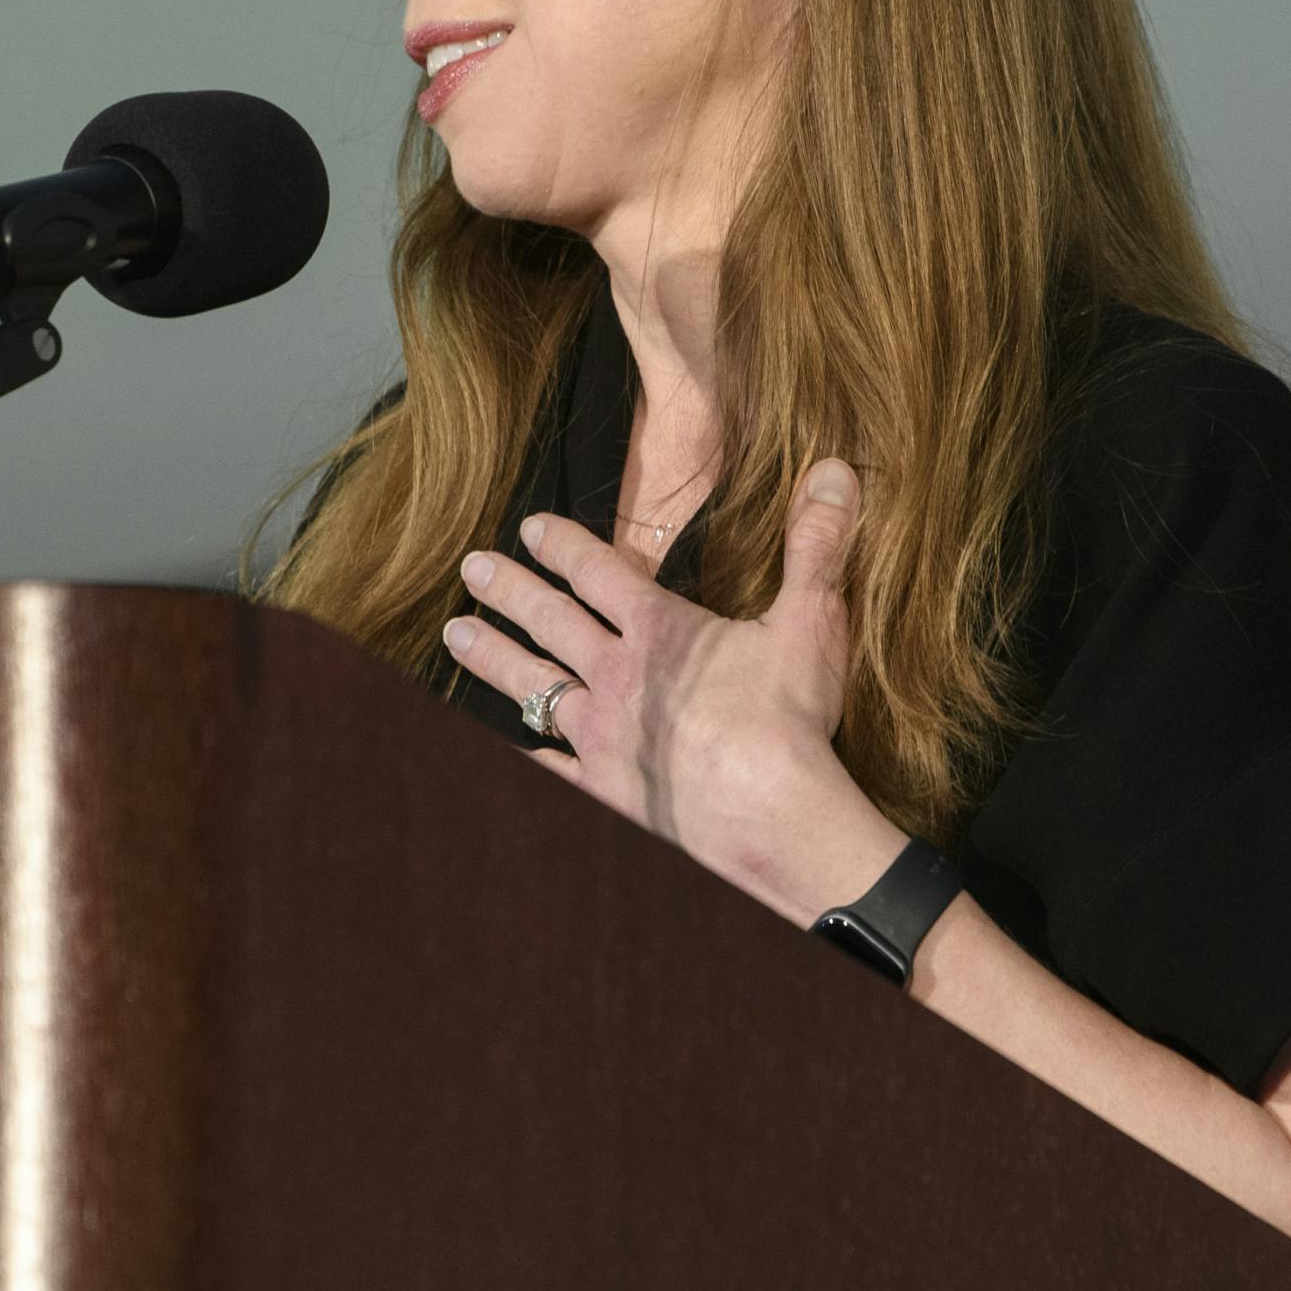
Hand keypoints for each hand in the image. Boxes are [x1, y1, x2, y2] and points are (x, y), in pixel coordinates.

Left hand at [441, 460, 904, 920]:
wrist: (772, 817)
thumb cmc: (790, 720)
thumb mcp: (811, 620)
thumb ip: (816, 545)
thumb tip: (835, 472)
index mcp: (660, 631)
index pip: (599, 573)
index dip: (562, 546)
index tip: (528, 528)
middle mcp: (618, 678)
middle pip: (550, 623)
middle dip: (508, 592)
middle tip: (470, 570)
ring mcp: (604, 738)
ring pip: (534, 687)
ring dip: (493, 658)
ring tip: (455, 637)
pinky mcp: (605, 792)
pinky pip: (550, 769)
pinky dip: (524, 754)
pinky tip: (501, 746)